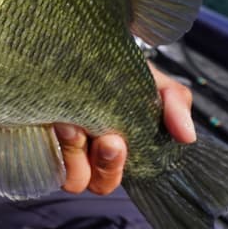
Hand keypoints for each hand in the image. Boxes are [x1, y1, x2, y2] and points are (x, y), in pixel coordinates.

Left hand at [53, 63, 194, 195]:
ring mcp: (64, 146)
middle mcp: (91, 153)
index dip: (118, 167)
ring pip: (73, 179)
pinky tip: (54, 118)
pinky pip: (46, 159)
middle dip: (107, 164)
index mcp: (121, 148)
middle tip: (105, 136)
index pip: (122, 177)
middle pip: (100, 185)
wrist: (85, 44)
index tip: (117, 141)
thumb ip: (176, 104)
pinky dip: (53, 144)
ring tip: (70, 123)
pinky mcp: (40, 136)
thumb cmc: (121, 69)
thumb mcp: (155, 82)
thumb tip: (188, 136)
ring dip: (74, 154)